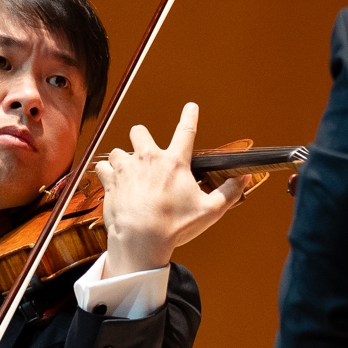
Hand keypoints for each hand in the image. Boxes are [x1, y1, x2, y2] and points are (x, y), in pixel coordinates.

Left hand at [89, 101, 242, 278]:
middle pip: (139, 131)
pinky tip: (114, 183)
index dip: (190, 116)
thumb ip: (230, 192)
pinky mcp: (110, 182)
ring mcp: (126, 168)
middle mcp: (148, 159)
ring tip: (130, 175)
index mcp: (174, 162)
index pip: (186, 130)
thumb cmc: (175, 227)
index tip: (191, 107)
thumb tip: (246, 179)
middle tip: (146, 154)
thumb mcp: (210, 211)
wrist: (140, 241)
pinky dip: (107, 174)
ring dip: (123, 160)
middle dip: (141, 138)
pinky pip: (102, 168)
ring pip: (118, 151)